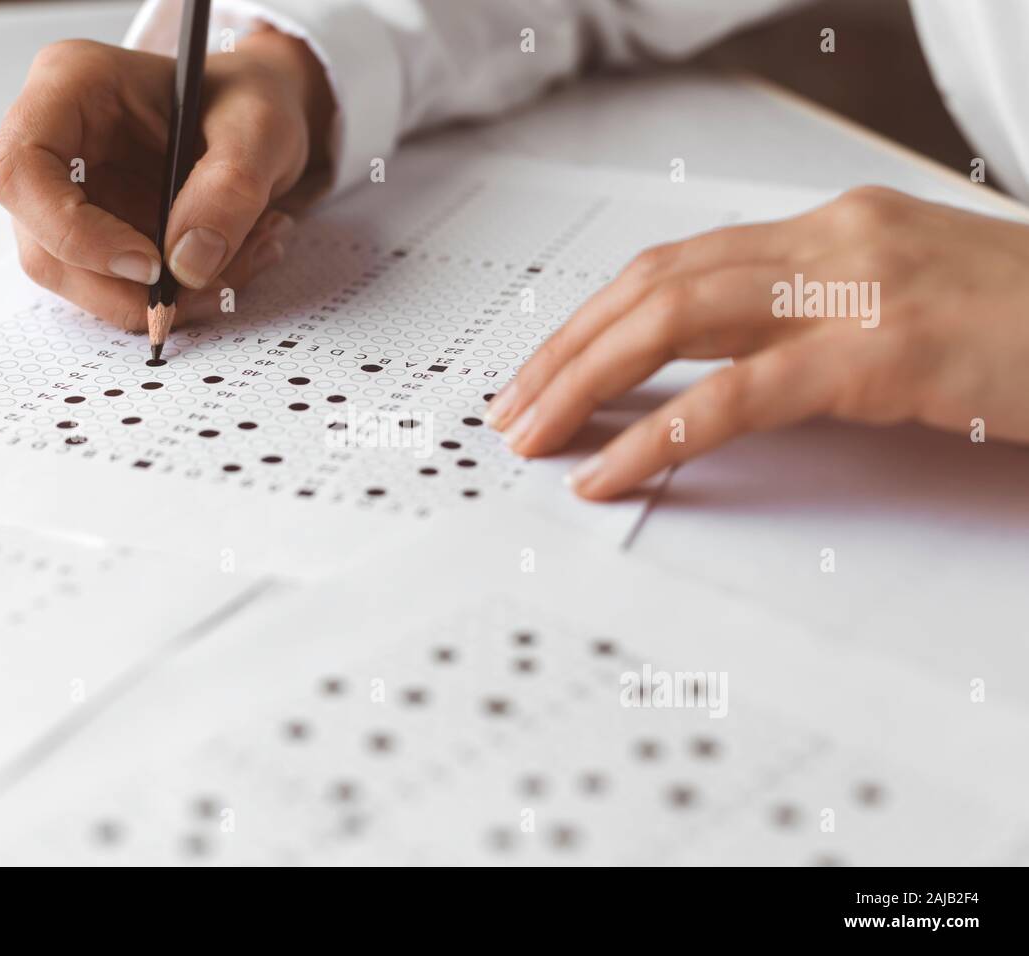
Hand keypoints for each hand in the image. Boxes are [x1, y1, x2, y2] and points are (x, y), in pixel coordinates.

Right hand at [0, 32, 333, 329]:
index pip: (18, 172)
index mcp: (70, 87)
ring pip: (77, 282)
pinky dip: (175, 299)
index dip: (73, 233)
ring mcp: (67, 197)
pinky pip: (114, 292)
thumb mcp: (262, 127)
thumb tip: (187, 267)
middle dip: (127, 288)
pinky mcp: (94, 237)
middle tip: (214, 285)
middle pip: (42, 246)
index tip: (151, 263)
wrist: (263, 117)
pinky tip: (228, 269)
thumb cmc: (251, 99)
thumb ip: (231, 188)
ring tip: (238, 268)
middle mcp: (53, 143)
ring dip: (159, 301)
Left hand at [487, 187, 1028, 498]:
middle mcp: (829, 241)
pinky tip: (608, 472)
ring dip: (586, 383)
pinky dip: (657, 436)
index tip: (545, 367)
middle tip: (514, 410)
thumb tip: (723, 367)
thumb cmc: (1026, 328)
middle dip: (568, 350)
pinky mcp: (880, 352)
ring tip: (535, 436)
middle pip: (654, 286)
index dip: (595, 318)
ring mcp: (854, 289)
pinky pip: (736, 396)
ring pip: (674, 322)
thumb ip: (812, 320)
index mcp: (829, 228)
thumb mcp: (903, 305)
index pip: (675, 264)